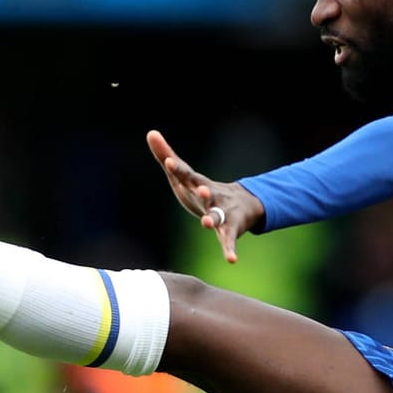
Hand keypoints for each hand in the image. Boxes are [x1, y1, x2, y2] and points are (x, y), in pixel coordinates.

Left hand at [146, 130, 264, 263]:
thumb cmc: (203, 189)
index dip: (177, 170)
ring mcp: (222, 212)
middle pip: (207, 192)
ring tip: (207, 223)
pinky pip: (229, 240)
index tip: (168, 162)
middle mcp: (212, 195)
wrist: (243, 204)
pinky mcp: (230, 229)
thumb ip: (166, 155)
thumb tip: (150, 132)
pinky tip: (232, 260)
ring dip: (213, 218)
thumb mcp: (184, 175)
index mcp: (198, 183)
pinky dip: (230, 249)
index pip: (187, 174)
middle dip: (204, 191)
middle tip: (201, 189)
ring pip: (217, 215)